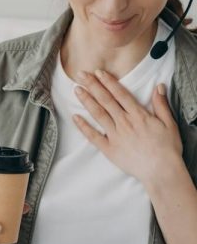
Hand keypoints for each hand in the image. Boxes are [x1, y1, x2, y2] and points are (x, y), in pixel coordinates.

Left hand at [72, 69, 182, 186]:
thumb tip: (159, 86)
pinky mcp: (109, 149)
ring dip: (86, 101)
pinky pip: (93, 136)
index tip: (98, 72)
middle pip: (105, 100)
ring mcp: (115, 136)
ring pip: (98, 114)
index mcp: (138, 115)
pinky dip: (83, 126)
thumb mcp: (169, 123)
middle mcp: (124, 122)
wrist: (161, 171)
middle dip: (92, 85)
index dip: (108, 82)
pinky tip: (75, 117)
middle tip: (81, 74)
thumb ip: (161, 104)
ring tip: (76, 89)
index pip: (120, 94)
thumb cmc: (167, 148)